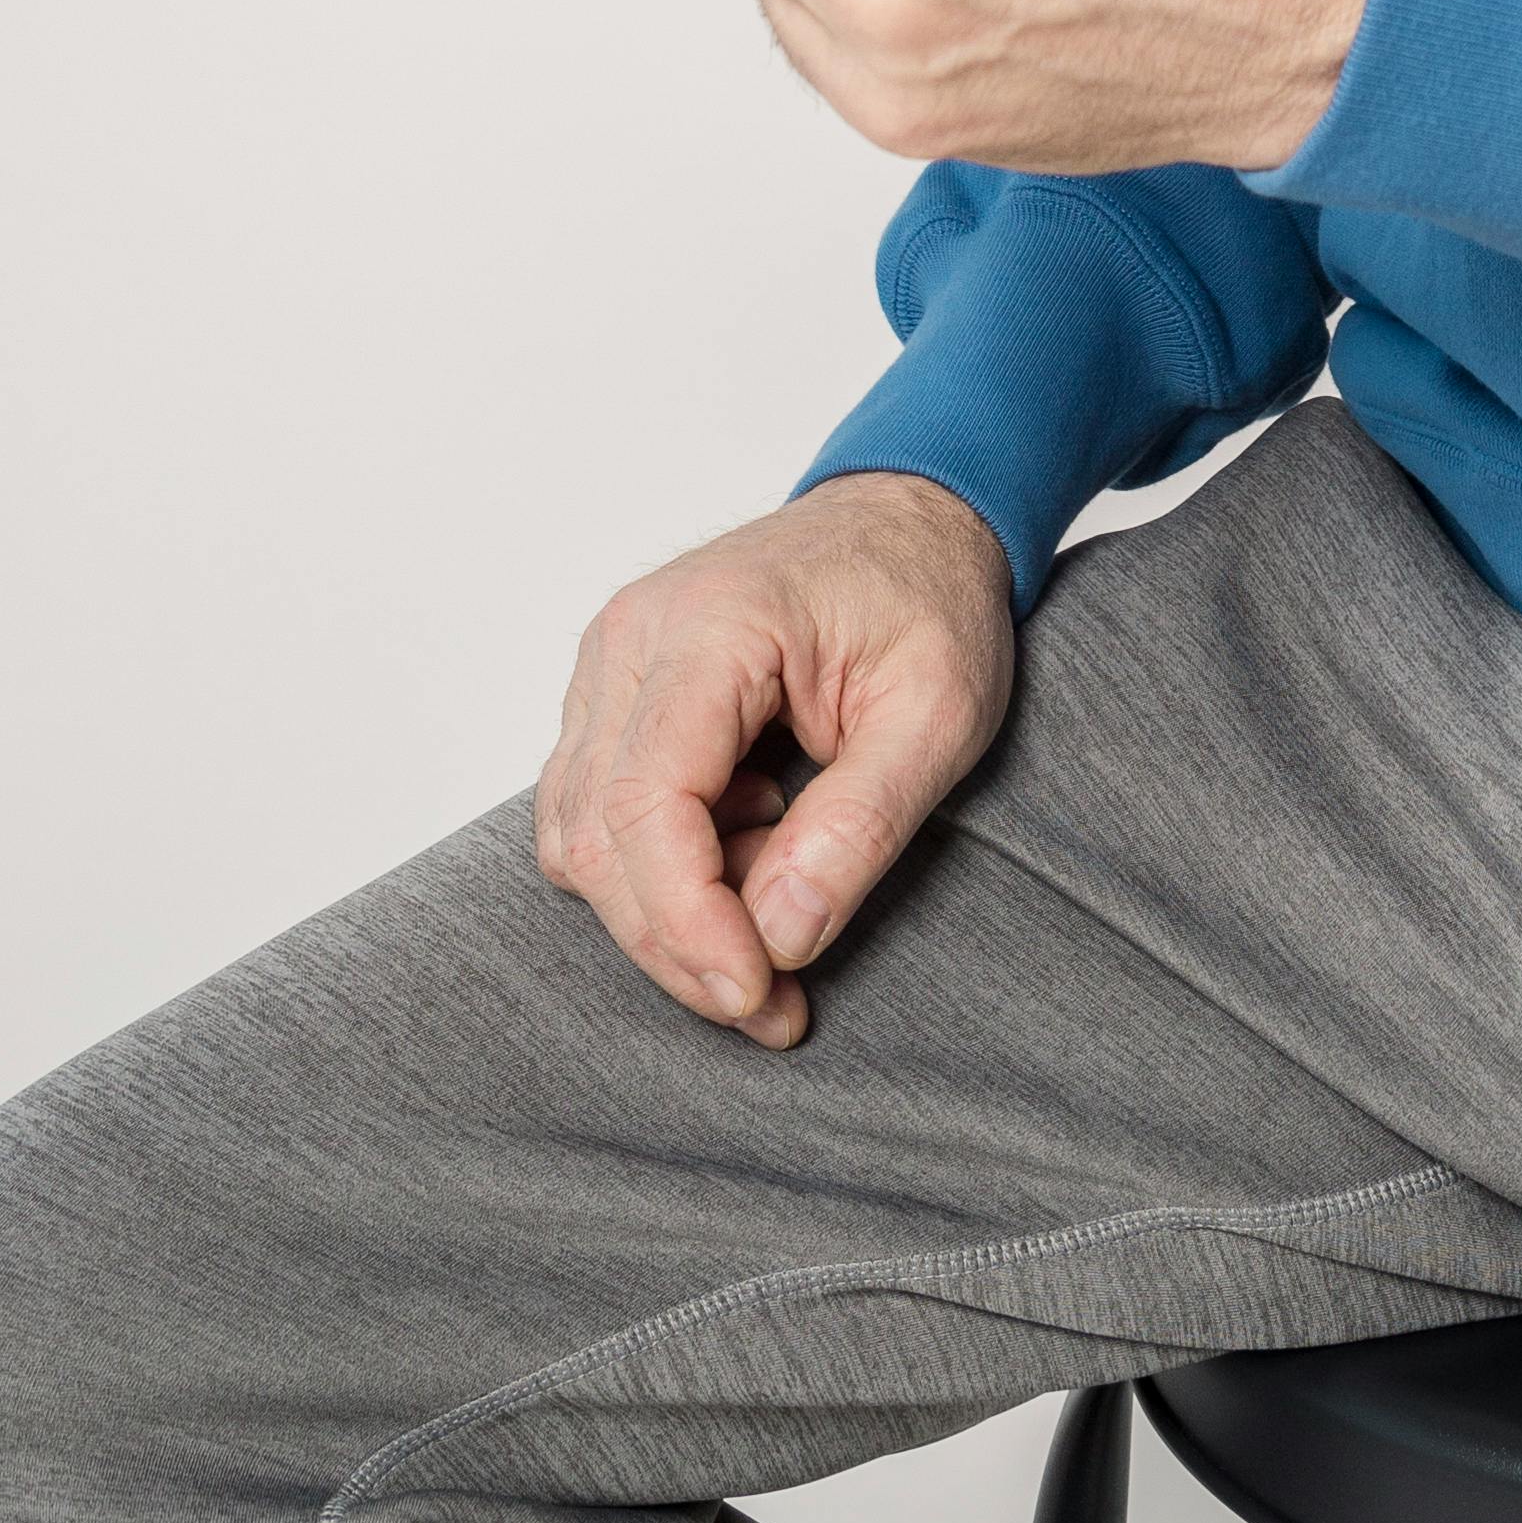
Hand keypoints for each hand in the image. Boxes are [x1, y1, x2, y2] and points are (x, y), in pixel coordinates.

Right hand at [534, 472, 1015, 1045]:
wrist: (909, 516)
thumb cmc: (928, 596)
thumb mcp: (942, 711)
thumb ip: (860, 824)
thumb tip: (779, 936)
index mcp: (712, 623)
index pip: (646, 801)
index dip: (687, 919)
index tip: (756, 993)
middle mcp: (631, 637)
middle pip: (596, 834)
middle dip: (678, 943)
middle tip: (776, 1006)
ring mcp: (609, 663)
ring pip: (579, 835)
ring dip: (666, 910)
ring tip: (779, 901)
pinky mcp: (614, 696)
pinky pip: (596, 811)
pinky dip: (662, 866)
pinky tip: (751, 848)